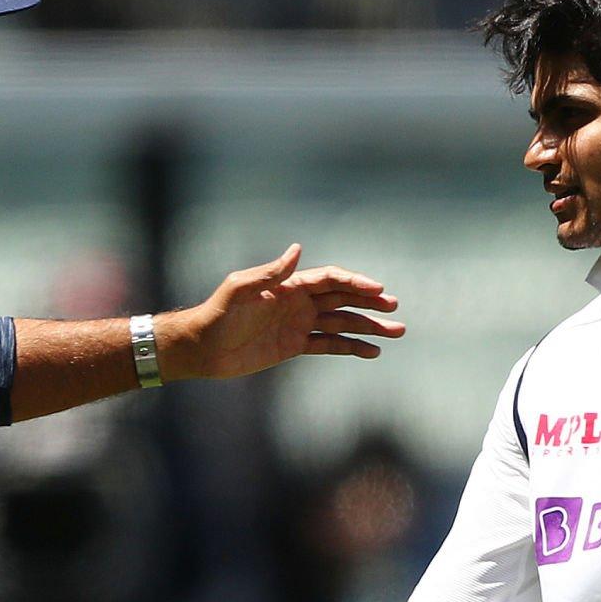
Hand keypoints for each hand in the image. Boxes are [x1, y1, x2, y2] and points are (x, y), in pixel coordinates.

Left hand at [156, 244, 403, 380]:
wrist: (203, 347)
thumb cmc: (218, 313)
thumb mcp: (241, 289)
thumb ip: (271, 272)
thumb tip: (297, 249)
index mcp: (289, 285)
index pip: (330, 279)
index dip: (354, 282)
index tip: (377, 290)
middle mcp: (298, 302)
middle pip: (343, 298)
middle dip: (370, 302)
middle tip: (395, 307)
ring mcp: (299, 324)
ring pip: (342, 323)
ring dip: (368, 326)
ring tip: (397, 331)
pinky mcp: (294, 346)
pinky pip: (329, 345)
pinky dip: (351, 348)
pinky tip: (372, 352)